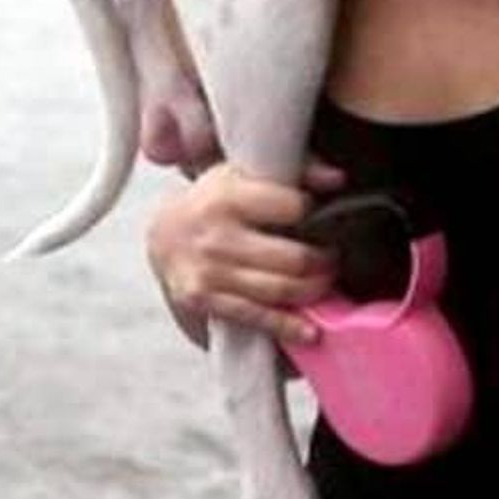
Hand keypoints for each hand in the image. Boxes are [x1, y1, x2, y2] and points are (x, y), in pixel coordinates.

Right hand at [147, 160, 344, 346]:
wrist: (162, 234)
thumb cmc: (213, 202)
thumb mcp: (245, 174)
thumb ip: (296, 169)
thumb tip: (336, 179)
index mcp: (229, 197)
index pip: (293, 208)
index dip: (316, 214)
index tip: (328, 221)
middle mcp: (217, 236)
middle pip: (293, 258)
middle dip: (325, 262)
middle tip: (334, 260)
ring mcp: (209, 272)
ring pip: (280, 290)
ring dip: (313, 291)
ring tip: (324, 282)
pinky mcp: (203, 300)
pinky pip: (256, 317)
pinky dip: (287, 326)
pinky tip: (309, 330)